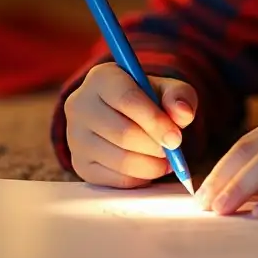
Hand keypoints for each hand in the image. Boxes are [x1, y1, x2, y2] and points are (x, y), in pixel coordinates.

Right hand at [64, 62, 196, 187]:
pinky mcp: (80, 164)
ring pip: (119, 159)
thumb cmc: (147, 100)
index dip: (155, 121)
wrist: (123, 116)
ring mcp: (75, 137)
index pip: (127, 99)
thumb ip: (179, 97)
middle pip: (123, 133)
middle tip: (173, 151)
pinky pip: (115, 180)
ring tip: (166, 160)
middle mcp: (80, 105)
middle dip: (155, 146)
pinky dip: (139, 178)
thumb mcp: (167, 89)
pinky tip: (149, 167)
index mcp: (101, 78)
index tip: (176, 138)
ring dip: (150, 165)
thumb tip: (182, 113)